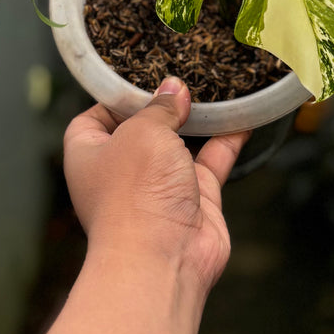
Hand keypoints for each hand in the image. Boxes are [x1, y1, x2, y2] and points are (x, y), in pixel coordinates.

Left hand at [63, 77, 249, 293]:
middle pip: (142, 128)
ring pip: (180, 143)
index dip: (113, 97)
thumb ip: (160, 107)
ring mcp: (159, 185)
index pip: (93, 118)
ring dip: (197, 119)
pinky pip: (213, 160)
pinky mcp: (195, 198)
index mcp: (90, 154)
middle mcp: (123, 170)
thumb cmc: (135, 194)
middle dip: (163, 104)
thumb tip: (173, 89)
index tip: (139, 75)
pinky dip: (227, 139)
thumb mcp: (142, 131)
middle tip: (184, 74)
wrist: (163, 259)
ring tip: (214, 86)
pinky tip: (243, 115)